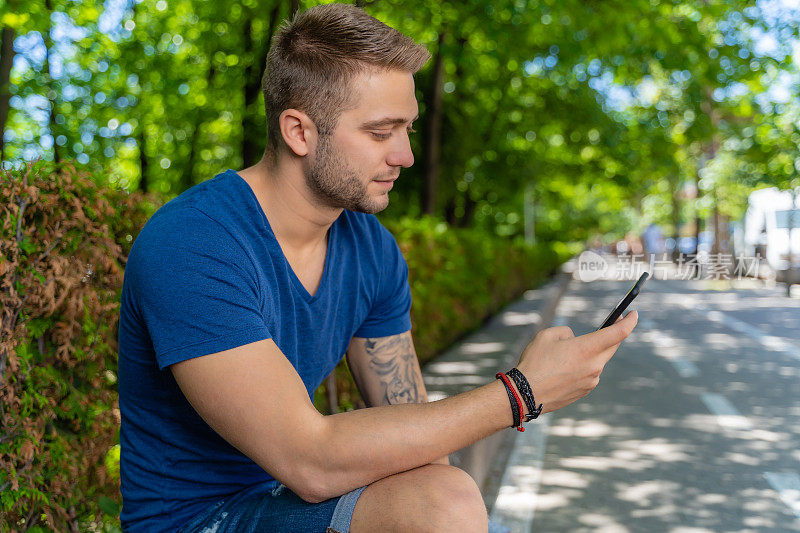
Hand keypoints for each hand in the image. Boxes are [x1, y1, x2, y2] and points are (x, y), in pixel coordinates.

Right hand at [515, 310, 637, 412]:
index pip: (618, 333)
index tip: (634, 314)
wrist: (526, 394)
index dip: (630, 321)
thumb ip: (566, 333)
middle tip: (613, 324)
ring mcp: (591, 380)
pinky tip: (564, 369)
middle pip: (612, 347)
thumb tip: (574, 339)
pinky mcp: (586, 390)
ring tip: (566, 355)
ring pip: (598, 360)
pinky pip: (590, 373)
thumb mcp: (547, 336)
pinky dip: (582, 367)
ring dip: (590, 353)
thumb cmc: (535, 362)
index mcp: (586, 349)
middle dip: (614, 335)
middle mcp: (594, 365)